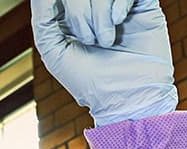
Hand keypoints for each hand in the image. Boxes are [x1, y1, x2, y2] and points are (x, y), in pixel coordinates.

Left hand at [31, 0, 177, 125]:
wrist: (127, 100)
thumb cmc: (90, 82)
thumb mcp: (54, 51)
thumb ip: (43, 17)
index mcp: (73, 14)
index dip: (65, 6)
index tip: (68, 29)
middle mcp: (95, 7)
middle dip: (80, 12)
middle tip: (89, 40)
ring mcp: (120, 5)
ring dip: (99, 12)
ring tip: (106, 41)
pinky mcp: (144, 7)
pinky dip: (119, 2)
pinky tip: (118, 22)